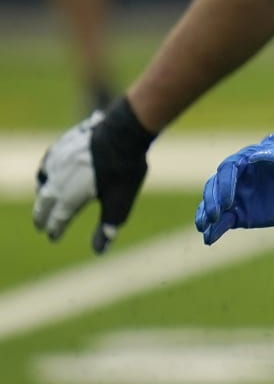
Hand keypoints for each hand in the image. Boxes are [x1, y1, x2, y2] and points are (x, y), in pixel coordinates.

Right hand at [33, 97, 156, 253]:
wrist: (123, 132)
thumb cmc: (124, 170)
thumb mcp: (119, 204)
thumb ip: (108, 227)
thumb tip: (99, 251)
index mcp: (68, 198)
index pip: (57, 220)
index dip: (55, 230)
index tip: (53, 237)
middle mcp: (57, 181)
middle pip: (44, 202)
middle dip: (42, 215)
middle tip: (40, 224)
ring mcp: (57, 161)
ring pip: (43, 180)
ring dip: (42, 192)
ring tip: (44, 198)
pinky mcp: (62, 145)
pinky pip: (49, 161)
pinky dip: (47, 170)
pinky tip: (53, 169)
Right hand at [193, 135, 273, 245]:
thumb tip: (253, 158)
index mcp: (249, 158)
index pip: (229, 168)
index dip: (225, 184)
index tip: (227, 201)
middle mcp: (238, 177)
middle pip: (215, 185)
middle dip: (212, 200)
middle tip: (214, 216)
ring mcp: (238, 195)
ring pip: (214, 203)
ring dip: (206, 215)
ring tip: (204, 227)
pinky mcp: (242, 213)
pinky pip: (224, 221)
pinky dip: (215, 229)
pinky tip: (208, 239)